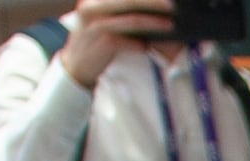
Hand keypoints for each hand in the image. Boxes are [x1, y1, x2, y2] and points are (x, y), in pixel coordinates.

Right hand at [57, 0, 178, 84]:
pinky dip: (137, 44)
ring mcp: (94, 24)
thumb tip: (159, 7)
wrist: (76, 64)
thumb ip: (124, 11)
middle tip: (173, 5)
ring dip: (152, 22)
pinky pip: (122, 41)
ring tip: (170, 25)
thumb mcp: (107, 18)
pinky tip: (147, 46)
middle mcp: (92, 6)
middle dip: (153, 2)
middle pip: (129, 1)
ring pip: (129, 20)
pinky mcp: (98, 43)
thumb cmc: (99, 38)